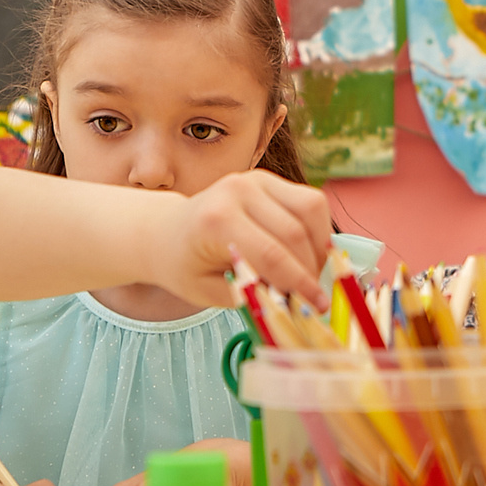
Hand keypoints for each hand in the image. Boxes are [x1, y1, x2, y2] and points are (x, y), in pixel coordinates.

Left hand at [154, 172, 332, 310]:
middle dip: (311, 269)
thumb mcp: (209, 291)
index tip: (319, 307)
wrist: (166, 231)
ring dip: (319, 246)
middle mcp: (238, 190)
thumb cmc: (185, 265)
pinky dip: (316, 230)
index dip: (300, 284)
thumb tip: (294, 302)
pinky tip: (306, 253)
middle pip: (295, 232)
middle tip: (314, 296)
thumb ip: (250, 295)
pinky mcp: (268, 178)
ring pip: (311, 209)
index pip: (272, 254)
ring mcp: (255, 179)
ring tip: (310, 273)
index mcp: (216, 220)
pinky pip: (309, 201)